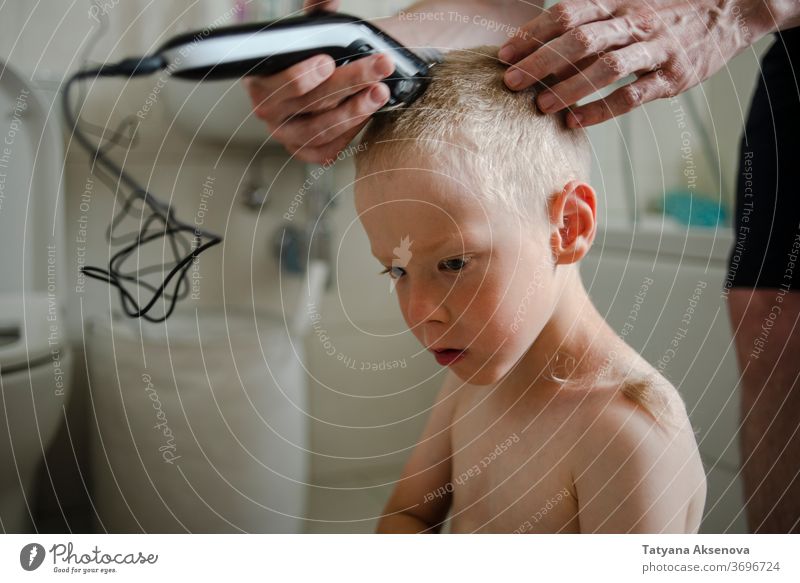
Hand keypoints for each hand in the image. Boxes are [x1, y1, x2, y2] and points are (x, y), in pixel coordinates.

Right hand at [243, 0, 393, 162]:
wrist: (315, 82)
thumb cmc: (310, 54)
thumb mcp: (311, 30)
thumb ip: (319, 10)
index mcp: (260, 77)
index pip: (280, 81)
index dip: (303, 75)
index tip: (329, 61)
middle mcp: (267, 109)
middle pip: (309, 102)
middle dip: (348, 82)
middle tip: (380, 67)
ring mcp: (285, 134)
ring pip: (320, 130)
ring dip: (354, 111)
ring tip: (380, 92)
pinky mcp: (303, 151)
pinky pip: (326, 151)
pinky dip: (348, 134)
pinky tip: (367, 114)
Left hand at [498, 0, 773, 127]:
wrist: (730, 8)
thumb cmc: (665, 10)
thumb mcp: (628, 2)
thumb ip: (590, 16)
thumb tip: (542, 35)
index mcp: (617, 1)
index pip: (566, 13)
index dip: (532, 33)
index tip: (505, 54)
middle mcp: (633, 21)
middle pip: (580, 39)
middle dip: (541, 61)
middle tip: (511, 81)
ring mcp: (655, 48)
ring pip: (606, 66)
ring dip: (569, 87)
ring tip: (540, 105)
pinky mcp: (673, 76)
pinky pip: (633, 94)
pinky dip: (602, 109)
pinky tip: (577, 121)